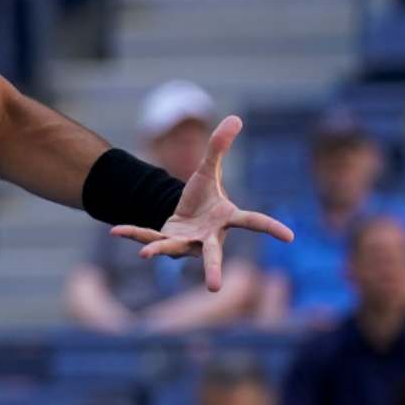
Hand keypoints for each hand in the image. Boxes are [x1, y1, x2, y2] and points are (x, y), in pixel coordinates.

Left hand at [110, 116, 294, 292]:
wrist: (181, 213)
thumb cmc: (202, 197)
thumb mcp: (209, 170)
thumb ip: (220, 147)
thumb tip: (235, 117)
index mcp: (226, 219)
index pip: (252, 221)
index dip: (271, 227)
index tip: (290, 237)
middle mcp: (208, 238)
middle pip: (212, 254)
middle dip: (212, 269)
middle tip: (214, 288)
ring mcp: (186, 243)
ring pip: (172, 249)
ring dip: (159, 251)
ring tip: (146, 256)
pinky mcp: (164, 241)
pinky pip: (147, 237)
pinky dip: (132, 233)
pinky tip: (115, 231)